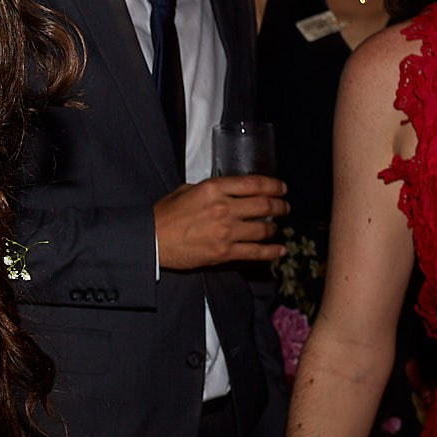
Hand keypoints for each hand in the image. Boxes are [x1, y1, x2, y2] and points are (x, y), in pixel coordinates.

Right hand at [153, 174, 286, 269]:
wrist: (152, 241)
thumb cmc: (165, 215)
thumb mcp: (186, 190)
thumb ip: (210, 189)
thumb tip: (228, 190)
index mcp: (213, 189)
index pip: (254, 184)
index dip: (273, 185)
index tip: (282, 188)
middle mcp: (224, 208)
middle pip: (264, 205)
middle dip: (279, 206)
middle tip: (284, 207)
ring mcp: (226, 232)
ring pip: (263, 229)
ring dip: (274, 228)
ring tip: (276, 228)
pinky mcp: (224, 252)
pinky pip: (255, 252)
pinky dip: (271, 251)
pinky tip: (279, 250)